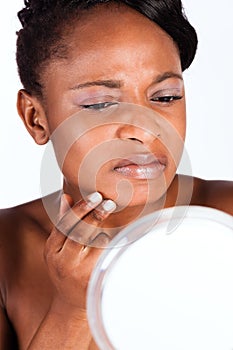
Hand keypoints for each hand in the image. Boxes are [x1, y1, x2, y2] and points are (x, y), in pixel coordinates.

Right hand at [44, 192, 115, 311]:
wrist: (70, 302)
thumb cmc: (66, 267)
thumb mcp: (58, 247)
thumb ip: (63, 223)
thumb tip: (66, 197)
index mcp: (52, 249)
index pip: (65, 224)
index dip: (81, 208)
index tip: (96, 196)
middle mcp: (63, 260)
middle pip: (80, 232)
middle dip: (96, 215)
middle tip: (109, 203)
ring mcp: (78, 272)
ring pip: (94, 244)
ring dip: (105, 230)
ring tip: (111, 227)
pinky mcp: (93, 280)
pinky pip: (106, 256)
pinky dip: (111, 244)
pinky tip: (114, 239)